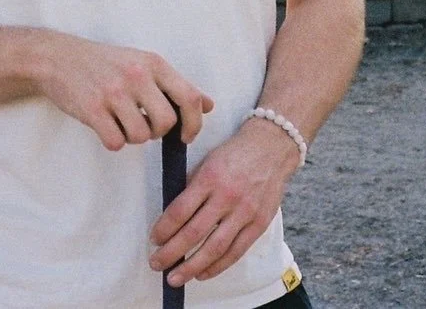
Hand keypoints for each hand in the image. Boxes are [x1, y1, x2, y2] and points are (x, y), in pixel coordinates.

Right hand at [33, 35, 213, 150]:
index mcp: (153, 63)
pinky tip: (105, 126)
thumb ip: (175, 84)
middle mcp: (137, 75)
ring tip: (121, 121)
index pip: (189, 97)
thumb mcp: (143, 63)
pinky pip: (116, 142)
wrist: (57, 57)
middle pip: (167, 122)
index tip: (187, 135)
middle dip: (159, 132)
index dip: (194, 123)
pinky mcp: (93, 109)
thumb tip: (209, 105)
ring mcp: (114, 92)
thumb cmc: (104, 62)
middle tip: (145, 125)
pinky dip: (113, 141)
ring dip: (133, 136)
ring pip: (141, 136)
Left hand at [148, 117, 302, 286]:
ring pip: (215, 247)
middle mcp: (227, 196)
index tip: (154, 239)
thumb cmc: (235, 154)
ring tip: (175, 278)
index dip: (164, 229)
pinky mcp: (259, 223)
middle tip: (155, 264)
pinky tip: (203, 273)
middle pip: (193, 232)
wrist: (272, 147)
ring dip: (192, 266)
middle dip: (171, 252)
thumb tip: (173, 217)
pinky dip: (218, 266)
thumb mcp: (208, 162)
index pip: (180, 210)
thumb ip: (193, 187)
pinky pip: (236, 251)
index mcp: (210, 177)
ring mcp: (245, 212)